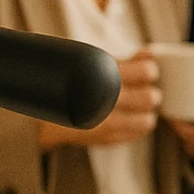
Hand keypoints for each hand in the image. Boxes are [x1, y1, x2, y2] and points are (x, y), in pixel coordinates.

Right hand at [38, 50, 160, 150]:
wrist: (42, 114)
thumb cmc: (75, 83)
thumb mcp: (95, 65)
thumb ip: (125, 61)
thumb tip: (149, 54)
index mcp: (103, 74)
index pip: (147, 71)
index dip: (149, 71)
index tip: (144, 73)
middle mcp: (105, 98)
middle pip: (150, 97)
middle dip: (150, 94)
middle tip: (144, 93)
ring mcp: (105, 122)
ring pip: (147, 120)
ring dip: (146, 113)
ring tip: (137, 109)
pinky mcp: (105, 139)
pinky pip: (136, 134)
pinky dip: (136, 128)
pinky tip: (128, 120)